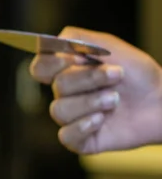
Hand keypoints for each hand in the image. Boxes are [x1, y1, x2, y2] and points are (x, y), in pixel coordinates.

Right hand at [31, 26, 161, 153]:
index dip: (50, 62)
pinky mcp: (82, 139)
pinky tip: (100, 120)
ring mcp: (73, 117)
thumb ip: (79, 39)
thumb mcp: (110, 46)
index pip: (40, 66)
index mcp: (67, 70)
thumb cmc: (138, 73)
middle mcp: (66, 93)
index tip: (73, 58)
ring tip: (115, 99)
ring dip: (90, 102)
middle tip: (117, 74)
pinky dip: (81, 127)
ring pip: (59, 111)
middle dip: (88, 78)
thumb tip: (56, 42)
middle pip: (56, 85)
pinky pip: (66, 136)